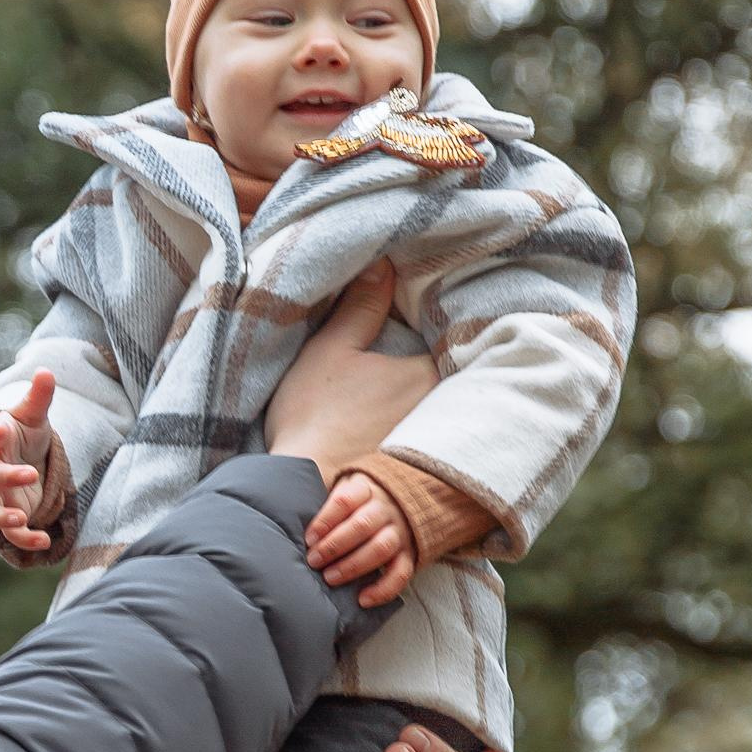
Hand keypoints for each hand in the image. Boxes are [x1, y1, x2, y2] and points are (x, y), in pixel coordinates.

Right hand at [0, 369, 58, 555]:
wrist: (22, 457)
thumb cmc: (25, 434)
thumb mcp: (34, 415)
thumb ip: (39, 397)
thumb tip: (46, 371)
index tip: (0, 429)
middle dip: (7, 476)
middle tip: (31, 474)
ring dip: (2, 517)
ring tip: (21, 519)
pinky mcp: (10, 513)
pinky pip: (11, 532)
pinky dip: (25, 538)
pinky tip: (45, 540)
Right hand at [265, 265, 434, 481]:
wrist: (302, 489)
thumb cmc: (314, 416)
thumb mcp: (331, 348)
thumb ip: (360, 305)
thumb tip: (383, 262)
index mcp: (428, 375)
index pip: (450, 338)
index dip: (436, 326)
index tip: (422, 316)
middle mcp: (442, 412)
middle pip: (447, 375)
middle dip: (436, 363)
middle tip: (414, 345)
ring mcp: (431, 446)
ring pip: (438, 408)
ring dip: (426, 398)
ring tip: (392, 388)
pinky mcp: (416, 474)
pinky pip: (427, 438)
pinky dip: (419, 429)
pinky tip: (391, 423)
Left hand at [307, 470, 415, 605]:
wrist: (397, 503)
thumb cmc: (355, 503)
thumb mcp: (340, 490)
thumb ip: (319, 499)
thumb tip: (284, 509)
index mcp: (365, 490)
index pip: (345, 500)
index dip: (325, 520)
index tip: (309, 538)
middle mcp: (385, 509)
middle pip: (363, 525)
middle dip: (335, 545)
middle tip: (314, 561)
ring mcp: (399, 532)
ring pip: (381, 548)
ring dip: (354, 565)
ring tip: (330, 578)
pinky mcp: (409, 554)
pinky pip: (401, 573)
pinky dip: (383, 589)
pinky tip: (363, 599)